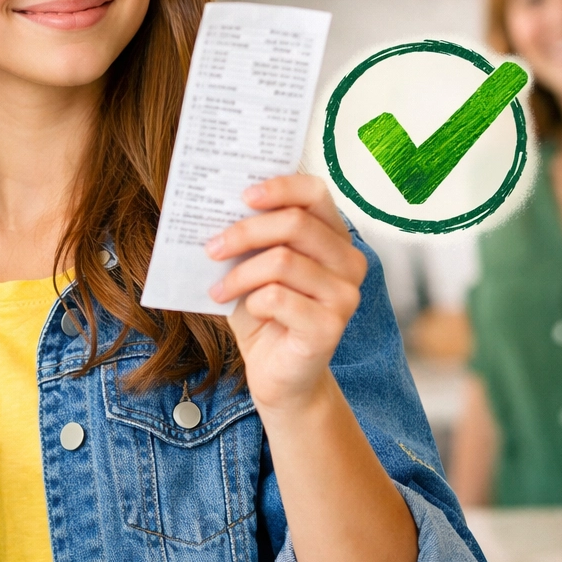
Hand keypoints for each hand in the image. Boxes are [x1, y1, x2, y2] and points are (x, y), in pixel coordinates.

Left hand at [205, 174, 366, 410]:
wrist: (280, 375)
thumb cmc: (266, 314)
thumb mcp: (256, 267)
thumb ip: (253, 237)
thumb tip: (219, 206)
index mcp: (334, 237)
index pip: (315, 192)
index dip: (280, 187)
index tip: (242, 196)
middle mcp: (349, 261)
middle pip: (295, 223)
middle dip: (244, 232)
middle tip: (211, 248)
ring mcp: (345, 294)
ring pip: (282, 261)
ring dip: (239, 274)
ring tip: (219, 289)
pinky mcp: (330, 326)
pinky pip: (278, 298)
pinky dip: (252, 303)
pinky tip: (248, 313)